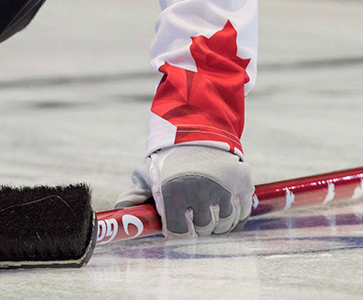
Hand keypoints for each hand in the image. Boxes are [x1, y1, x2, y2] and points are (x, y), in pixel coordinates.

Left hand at [114, 144, 252, 237]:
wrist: (198, 131)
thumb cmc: (169, 158)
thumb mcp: (147, 172)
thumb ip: (135, 195)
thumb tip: (120, 211)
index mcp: (172, 191)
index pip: (177, 232)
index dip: (178, 232)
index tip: (178, 228)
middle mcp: (198, 191)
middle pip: (203, 229)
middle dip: (198, 227)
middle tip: (195, 217)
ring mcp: (223, 187)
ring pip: (224, 224)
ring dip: (218, 225)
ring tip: (211, 215)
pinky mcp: (241, 183)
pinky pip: (242, 214)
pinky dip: (236, 218)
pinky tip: (227, 213)